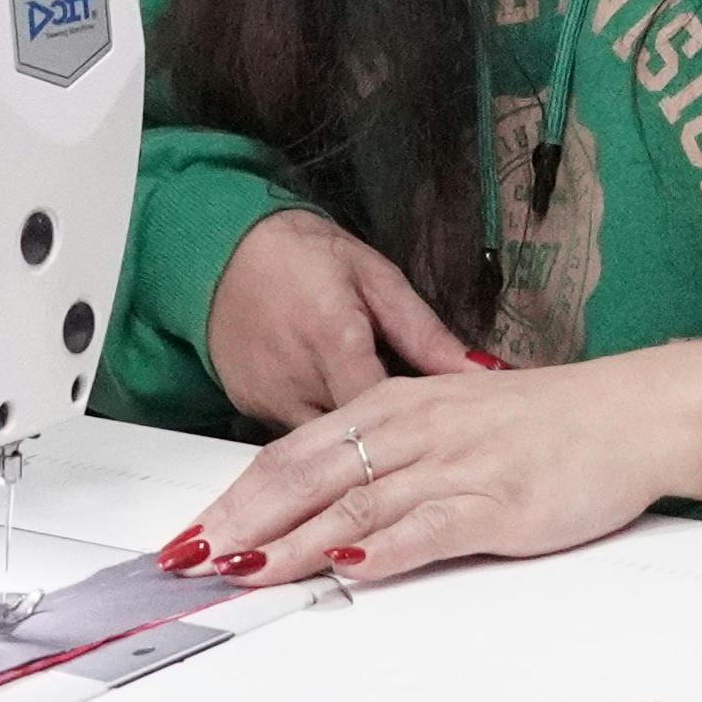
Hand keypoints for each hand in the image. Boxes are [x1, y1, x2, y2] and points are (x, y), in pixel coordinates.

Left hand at [167, 348, 682, 586]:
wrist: (632, 414)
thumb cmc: (546, 424)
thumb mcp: (452, 422)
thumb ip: (390, 457)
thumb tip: (325, 506)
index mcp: (397, 403)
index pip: (293, 451)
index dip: (235, 494)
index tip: (193, 532)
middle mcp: (416, 428)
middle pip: (306, 475)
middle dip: (241, 521)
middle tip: (191, 559)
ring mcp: (454, 466)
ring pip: (354, 503)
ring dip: (292, 542)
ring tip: (245, 572)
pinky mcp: (494, 503)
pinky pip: (426, 527)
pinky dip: (381, 548)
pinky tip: (347, 566)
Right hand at [200, 206, 478, 428]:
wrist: (222, 250)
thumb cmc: (304, 254)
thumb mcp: (375, 277)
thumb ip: (425, 333)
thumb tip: (478, 370)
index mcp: (335, 337)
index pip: (386, 411)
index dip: (418, 430)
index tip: (442, 432)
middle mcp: (298, 376)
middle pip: (355, 443)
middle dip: (387, 448)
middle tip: (416, 444)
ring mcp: (268, 398)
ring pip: (323, 451)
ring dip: (351, 447)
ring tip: (376, 432)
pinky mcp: (247, 409)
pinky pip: (294, 438)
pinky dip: (319, 440)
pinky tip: (331, 417)